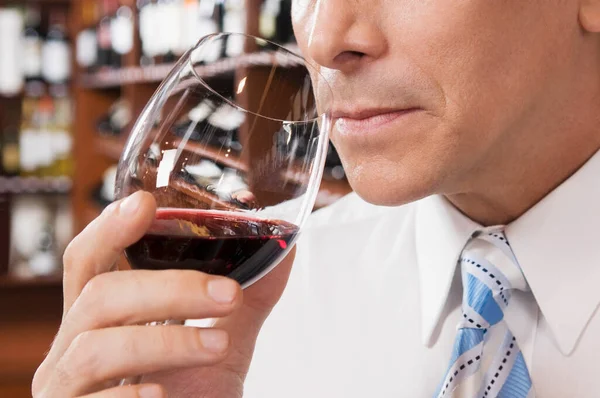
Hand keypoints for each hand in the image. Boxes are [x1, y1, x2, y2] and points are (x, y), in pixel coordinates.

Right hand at [32, 191, 294, 397]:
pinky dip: (128, 394)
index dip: (109, 228)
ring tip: (219, 346)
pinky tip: (162, 394)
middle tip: (226, 291)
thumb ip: (245, 300)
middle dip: (166, 286)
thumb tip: (284, 249)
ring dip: (167, 341)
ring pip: (96, 346)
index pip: (89, 260)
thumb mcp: (220, 347)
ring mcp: (66, 387)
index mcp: (103, 319)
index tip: (145, 204)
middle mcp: (74, 347)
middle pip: (98, 294)